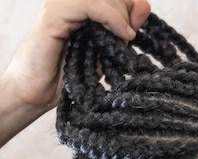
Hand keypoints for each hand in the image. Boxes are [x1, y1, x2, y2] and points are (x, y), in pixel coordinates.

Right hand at [4, 0, 150, 110]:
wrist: (37, 94)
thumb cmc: (69, 78)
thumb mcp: (105, 53)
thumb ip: (121, 29)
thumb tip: (145, 6)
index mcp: (80, 8)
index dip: (128, 7)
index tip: (135, 31)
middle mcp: (69, 2)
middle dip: (125, 11)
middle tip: (129, 37)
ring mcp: (60, 5)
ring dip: (119, 15)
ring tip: (126, 37)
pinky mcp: (53, 15)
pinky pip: (88, 4)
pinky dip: (110, 17)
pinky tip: (122, 33)